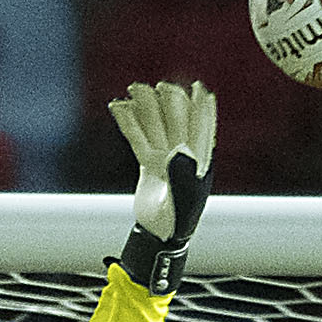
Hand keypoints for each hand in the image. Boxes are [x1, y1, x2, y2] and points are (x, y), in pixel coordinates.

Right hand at [109, 79, 216, 292]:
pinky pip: (138, 139)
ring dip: (146, 108)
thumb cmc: (178, 220)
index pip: (202, 129)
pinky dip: (129, 124)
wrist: (159, 236)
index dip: (202, 108)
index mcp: (198, 162)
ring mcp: (165, 159)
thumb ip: (183, 174)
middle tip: (159, 86)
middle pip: (176, 122)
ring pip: (155, 127)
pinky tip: (119, 106)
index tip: (201, 87)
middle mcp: (183, 157)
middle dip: (169, 102)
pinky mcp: (148, 165)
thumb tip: (180, 149)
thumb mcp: (184, 198)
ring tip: (135, 88)